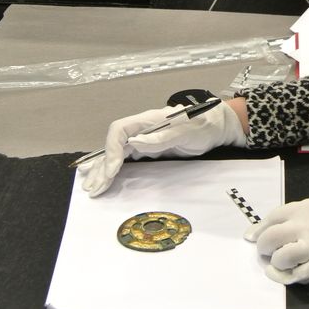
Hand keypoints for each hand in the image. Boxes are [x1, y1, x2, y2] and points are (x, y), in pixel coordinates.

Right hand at [80, 102, 246, 196]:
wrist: (217, 126)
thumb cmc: (204, 125)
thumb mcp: (188, 130)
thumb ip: (163, 137)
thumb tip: (136, 143)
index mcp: (149, 120)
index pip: (119, 130)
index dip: (112, 150)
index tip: (113, 170)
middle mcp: (142, 128)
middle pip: (114, 145)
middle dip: (102, 166)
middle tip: (93, 187)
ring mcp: (144, 139)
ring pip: (118, 153)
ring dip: (104, 170)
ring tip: (91, 187)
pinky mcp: (149, 149)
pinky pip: (126, 158)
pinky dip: (114, 169)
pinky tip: (105, 178)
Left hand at [244, 193, 308, 284]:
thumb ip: (300, 213)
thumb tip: (276, 224)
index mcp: (304, 208)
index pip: (272, 218)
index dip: (258, 229)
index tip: (251, 237)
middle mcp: (305, 225)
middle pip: (271, 238)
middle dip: (263, 247)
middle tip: (264, 253)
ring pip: (281, 258)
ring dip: (276, 263)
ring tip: (279, 264)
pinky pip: (299, 275)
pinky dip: (288, 278)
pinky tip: (286, 276)